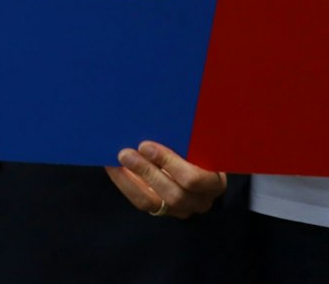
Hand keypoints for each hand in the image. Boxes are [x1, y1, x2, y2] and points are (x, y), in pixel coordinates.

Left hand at [106, 141, 226, 218]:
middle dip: (146, 171)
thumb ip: (188, 137)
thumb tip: (160, 117)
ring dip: (131, 179)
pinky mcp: (161, 210)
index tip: (146, 145)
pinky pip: (140, 201)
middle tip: (125, 152)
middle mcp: (199, 201)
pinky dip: (125, 183)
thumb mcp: (201, 143)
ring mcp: (179, 209)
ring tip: (118, 159)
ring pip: (152, 202)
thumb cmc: (202, 148)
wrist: (201, 164)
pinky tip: (114, 167)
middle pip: (173, 194)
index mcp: (215, 183)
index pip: (193, 179)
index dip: (168, 163)